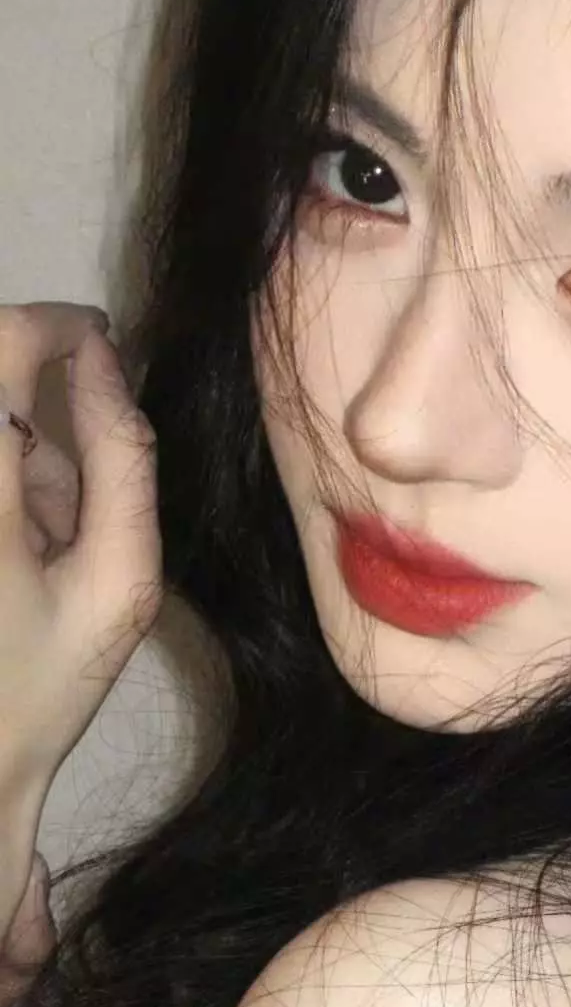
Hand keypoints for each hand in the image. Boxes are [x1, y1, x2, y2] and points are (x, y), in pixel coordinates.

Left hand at [0, 303, 161, 933]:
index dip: (52, 322)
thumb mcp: (120, 580)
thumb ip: (122, 462)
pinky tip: (14, 556)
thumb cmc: (46, 685)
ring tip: (44, 551)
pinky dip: (5, 486)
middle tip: (78, 490)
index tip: (101, 339)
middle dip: (37, 403)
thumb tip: (105, 364)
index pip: (1, 347)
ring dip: (17, 456)